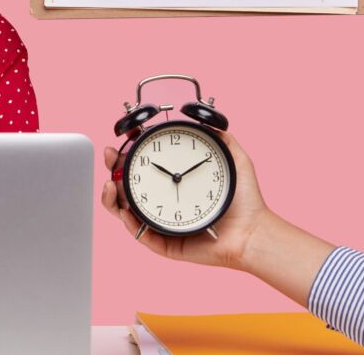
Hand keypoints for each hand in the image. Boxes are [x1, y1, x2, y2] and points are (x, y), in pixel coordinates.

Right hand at [101, 132, 270, 269]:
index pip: (145, 165)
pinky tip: (127, 211)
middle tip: (111, 157)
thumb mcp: (235, 161)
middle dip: (112, 170)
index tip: (126, 136)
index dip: (131, 151)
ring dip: (111, 197)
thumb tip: (207, 120)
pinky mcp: (164, 243)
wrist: (253, 232)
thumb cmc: (245, 201)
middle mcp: (163, 201)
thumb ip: (222, 138)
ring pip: (124, 211)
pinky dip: (130, 223)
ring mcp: (161, 222)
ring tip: (110, 185)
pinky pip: (140, 234)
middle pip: (126, 185)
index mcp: (175, 183)